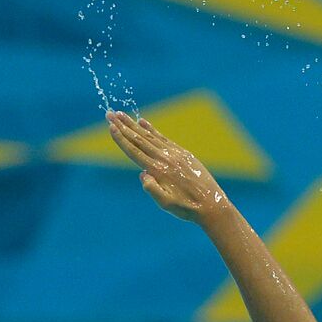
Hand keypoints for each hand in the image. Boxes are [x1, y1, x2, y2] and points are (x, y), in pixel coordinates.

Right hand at [106, 110, 227, 223]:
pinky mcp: (184, 154)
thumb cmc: (187, 208)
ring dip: (134, 125)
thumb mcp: (165, 203)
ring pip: (150, 136)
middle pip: (139, 139)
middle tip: (109, 114)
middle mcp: (165, 159)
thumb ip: (151, 189)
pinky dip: (152, 130)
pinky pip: (164, 139)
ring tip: (121, 115)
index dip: (121, 139)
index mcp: (158, 171)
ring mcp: (175, 154)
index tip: (110, 126)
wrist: (211, 205)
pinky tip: (143, 122)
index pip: (134, 151)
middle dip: (123, 126)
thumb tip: (142, 174)